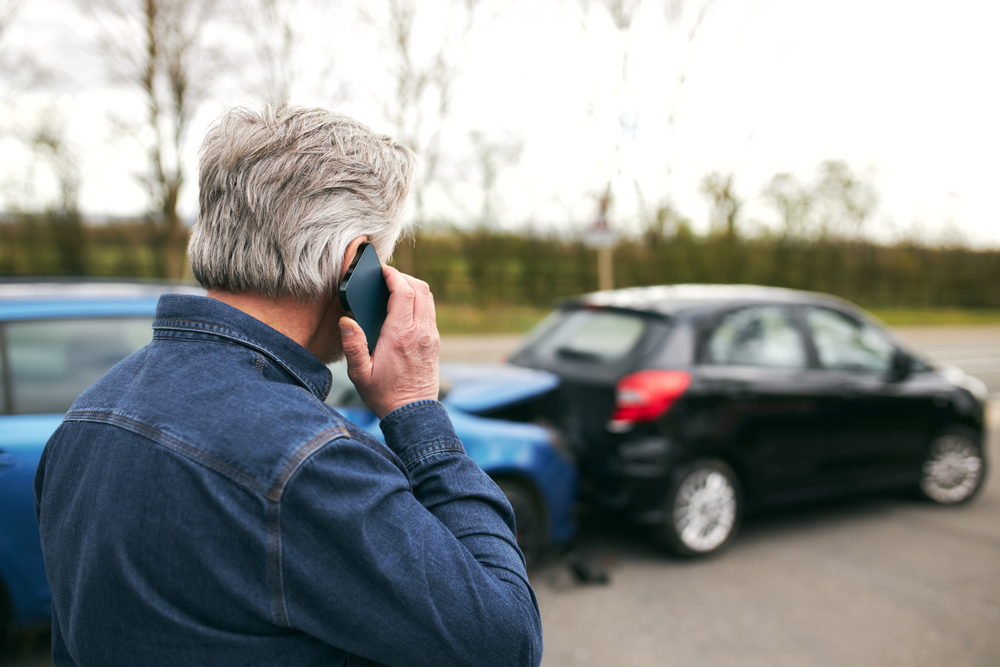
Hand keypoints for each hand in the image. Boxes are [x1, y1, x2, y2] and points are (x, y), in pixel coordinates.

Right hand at [339, 266, 439, 418]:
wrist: (411, 413)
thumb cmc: (384, 394)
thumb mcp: (359, 374)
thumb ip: (353, 346)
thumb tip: (346, 321)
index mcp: (400, 335)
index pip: (403, 292)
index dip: (393, 275)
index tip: (382, 270)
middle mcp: (419, 332)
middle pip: (420, 289)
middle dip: (403, 276)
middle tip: (387, 277)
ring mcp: (430, 336)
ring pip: (428, 298)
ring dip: (413, 287)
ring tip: (395, 288)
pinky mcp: (434, 342)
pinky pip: (430, 311)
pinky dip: (419, 301)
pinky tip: (404, 307)